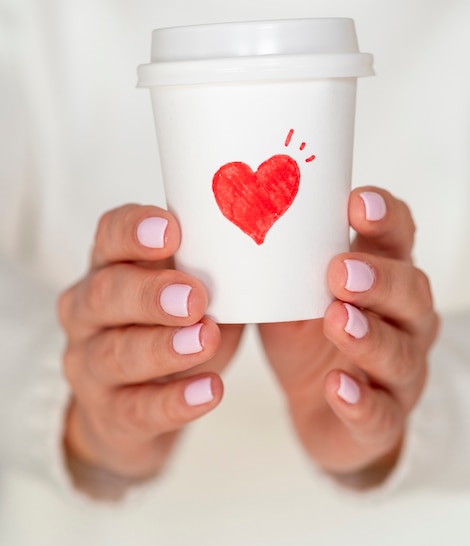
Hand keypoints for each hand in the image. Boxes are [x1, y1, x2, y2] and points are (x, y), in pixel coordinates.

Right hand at [58, 204, 242, 495]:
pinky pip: (136, 409)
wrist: (132, 406)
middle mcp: (89, 310)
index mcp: (112, 266)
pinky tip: (210, 390)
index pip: (109, 234)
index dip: (134, 229)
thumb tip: (273, 249)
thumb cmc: (169, 328)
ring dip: (163, 347)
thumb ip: (212, 267)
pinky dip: (175, 401)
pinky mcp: (108, 413)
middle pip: (104, 293)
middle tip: (194, 298)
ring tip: (205, 341)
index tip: (172, 231)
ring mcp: (91, 364)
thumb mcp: (189, 290)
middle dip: (149, 293)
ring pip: (115, 353)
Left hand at [258, 187, 438, 487]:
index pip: (397, 238)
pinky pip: (382, 415)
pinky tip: (337, 386)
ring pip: (402, 353)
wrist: (317, 406)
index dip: (384, 218)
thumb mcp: (290, 293)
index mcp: (382, 278)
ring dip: (371, 336)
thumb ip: (281, 262)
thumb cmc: (306, 336)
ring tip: (338, 320)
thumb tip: (237, 213)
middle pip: (411, 293)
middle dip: (379, 279)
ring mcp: (399, 374)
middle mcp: (402, 322)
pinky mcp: (384, 420)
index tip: (355, 203)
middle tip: (340, 271)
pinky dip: (361, 401)